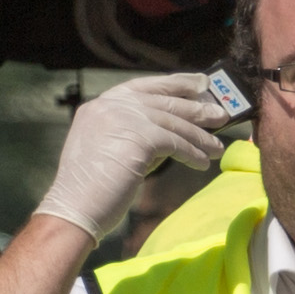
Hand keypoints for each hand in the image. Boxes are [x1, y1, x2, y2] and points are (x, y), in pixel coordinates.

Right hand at [34, 74, 233, 242]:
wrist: (74, 210)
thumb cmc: (90, 191)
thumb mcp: (108, 151)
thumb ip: (132, 135)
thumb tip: (173, 133)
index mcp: (100, 105)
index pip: (143, 85)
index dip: (175, 83)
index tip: (199, 83)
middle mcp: (110, 105)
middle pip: (163, 100)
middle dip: (196, 107)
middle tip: (220, 114)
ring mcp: (123, 118)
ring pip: (173, 121)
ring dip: (200, 136)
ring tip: (217, 147)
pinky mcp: (139, 137)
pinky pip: (175, 141)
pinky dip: (192, 153)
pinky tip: (202, 163)